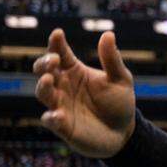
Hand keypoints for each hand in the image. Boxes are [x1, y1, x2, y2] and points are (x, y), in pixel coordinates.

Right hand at [33, 28, 135, 157]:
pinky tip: (57, 115)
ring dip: (43, 86)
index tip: (57, 34)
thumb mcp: (120, 78)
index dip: (56, 43)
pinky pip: (51, 120)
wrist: (123, 132)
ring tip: (48, 80)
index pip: (61, 53)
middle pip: (45, 71)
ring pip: (43, 93)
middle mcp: (63, 86)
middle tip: (53, 59)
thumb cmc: (119, 102)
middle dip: (44, 63)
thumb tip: (108, 34)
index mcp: (74, 71)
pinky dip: (52, 117)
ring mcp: (60, 105)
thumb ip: (112, 59)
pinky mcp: (62, 126)